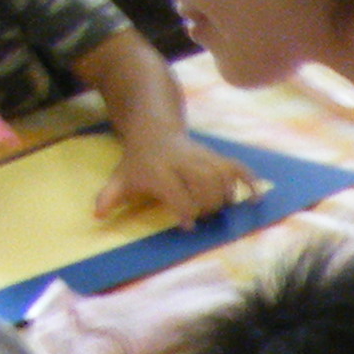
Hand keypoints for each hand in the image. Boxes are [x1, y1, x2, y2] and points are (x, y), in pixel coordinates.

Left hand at [98, 129, 251, 224]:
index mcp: (158, 169)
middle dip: (207, 205)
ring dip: (225, 197)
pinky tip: (256, 198)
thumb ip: (110, 197)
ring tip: (219, 209)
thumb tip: (97, 216)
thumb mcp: (120, 177)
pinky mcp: (215, 155)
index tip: (187, 225)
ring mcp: (202, 156)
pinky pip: (237, 166)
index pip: (177, 192)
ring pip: (222, 176)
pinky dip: (250, 181)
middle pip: (204, 184)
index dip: (185, 211)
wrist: (153, 129)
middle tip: (203, 217)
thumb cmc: (138, 162)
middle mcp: (182, 161)